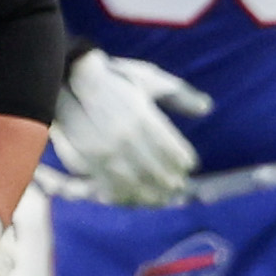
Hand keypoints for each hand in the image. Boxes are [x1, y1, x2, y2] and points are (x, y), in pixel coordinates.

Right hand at [51, 52, 211, 205]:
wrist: (69, 76)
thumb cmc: (115, 77)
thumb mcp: (150, 79)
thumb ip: (179, 95)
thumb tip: (207, 108)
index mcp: (143, 117)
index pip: (171, 149)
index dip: (182, 161)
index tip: (189, 166)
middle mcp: (125, 136)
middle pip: (154, 170)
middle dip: (169, 182)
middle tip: (179, 188)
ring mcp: (104, 150)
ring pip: (133, 183)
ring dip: (150, 195)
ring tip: (161, 200)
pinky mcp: (86, 158)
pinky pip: (108, 185)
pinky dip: (124, 196)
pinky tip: (133, 199)